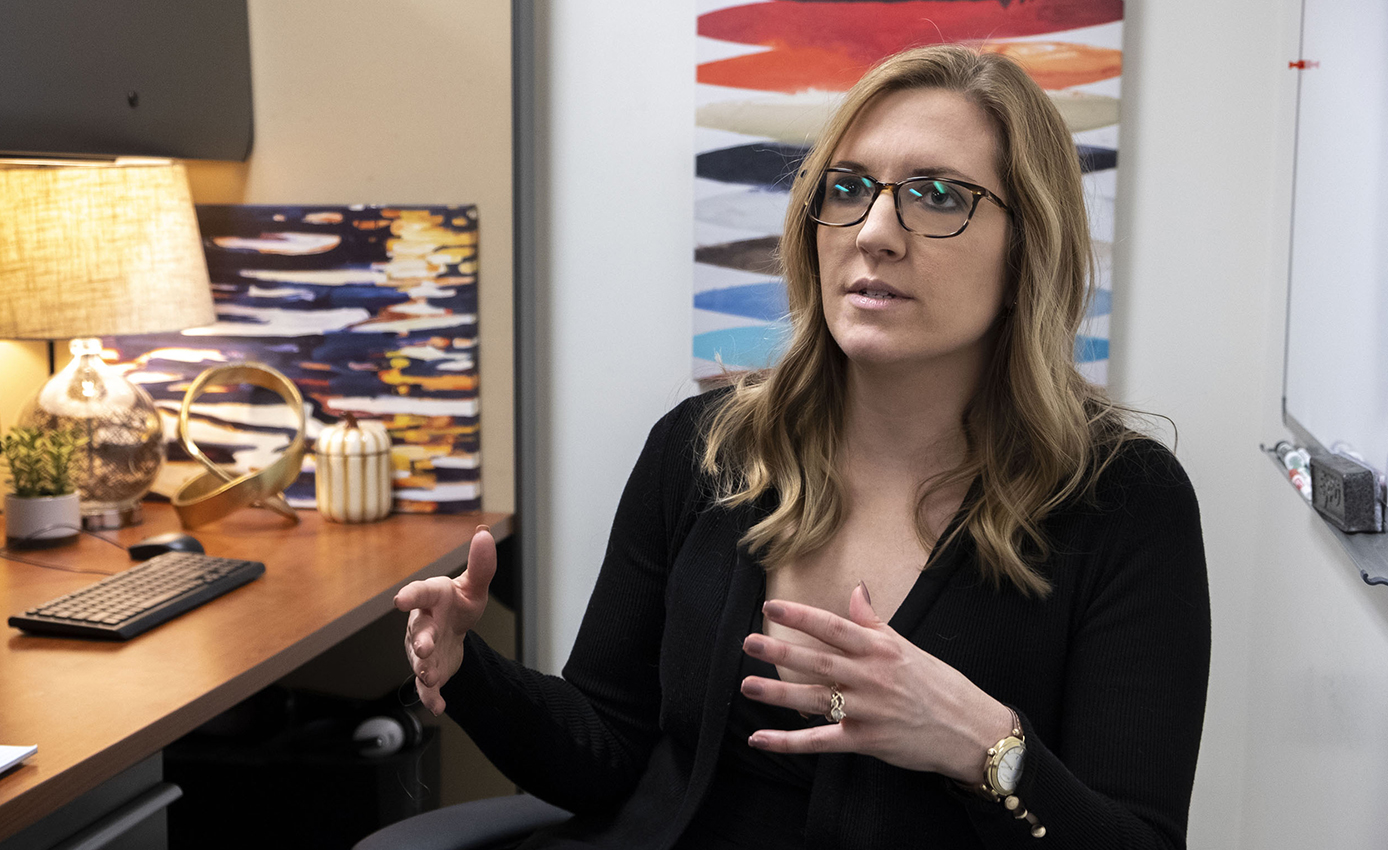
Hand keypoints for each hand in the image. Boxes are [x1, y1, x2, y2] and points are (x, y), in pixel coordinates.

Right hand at [394, 526, 496, 714]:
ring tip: (429, 677)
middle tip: (423, 648)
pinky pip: (425, 686)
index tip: (400, 600)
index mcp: (432, 598)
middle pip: (418, 632)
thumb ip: (481, 565)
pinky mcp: (429, 671)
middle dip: (419, 640)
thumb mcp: (474, 586)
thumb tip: (483, 533)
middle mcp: (422, 624)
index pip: (420, 593)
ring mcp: (423, 649)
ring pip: (419, 660)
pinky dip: (431, 697)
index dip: (411, 596)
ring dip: (423, 669)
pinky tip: (439, 706)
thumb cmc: (458, 604)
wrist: (454, 630)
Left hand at [739, 582, 1012, 781]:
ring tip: (747, 686)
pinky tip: (760, 739)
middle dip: (781, 652)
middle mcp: (872, 677)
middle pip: (819, 661)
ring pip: (815, 700)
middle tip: (749, 643)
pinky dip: (789, 742)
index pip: (834, 627)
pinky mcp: (866, 740)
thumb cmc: (940, 686)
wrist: (972, 730)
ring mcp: (868, 710)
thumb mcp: (908, 647)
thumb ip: (874, 623)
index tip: (772, 607)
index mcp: (881, 649)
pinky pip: (821, 742)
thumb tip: (855, 591)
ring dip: (778, 694)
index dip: (801, 616)